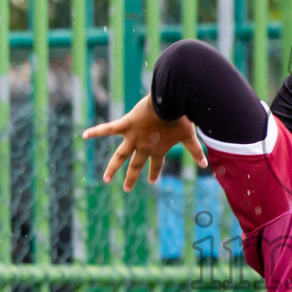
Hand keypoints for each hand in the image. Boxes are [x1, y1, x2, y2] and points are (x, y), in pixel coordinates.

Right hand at [81, 94, 207, 191]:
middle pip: (136, 165)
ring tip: (105, 179)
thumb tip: (206, 165)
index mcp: (158, 148)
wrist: (170, 102)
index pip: (156, 164)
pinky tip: (84, 136)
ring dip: (112, 168)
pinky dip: (96, 132)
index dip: (155, 172)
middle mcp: (144, 147)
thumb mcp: (189, 134)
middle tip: (126, 189)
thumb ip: (196, 150)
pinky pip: (108, 129)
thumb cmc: (181, 117)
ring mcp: (133, 137)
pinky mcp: (126, 125)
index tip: (152, 181)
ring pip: (119, 156)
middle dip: (131, 178)